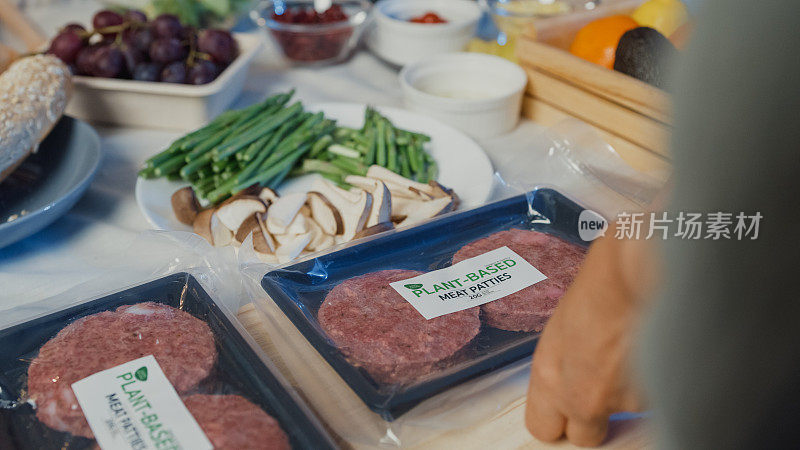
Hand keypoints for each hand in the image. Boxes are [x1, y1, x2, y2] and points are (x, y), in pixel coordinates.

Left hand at [525, 235, 654, 446]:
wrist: (643, 264)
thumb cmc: (603, 281)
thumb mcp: (565, 325)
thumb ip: (565, 364)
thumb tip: (572, 379)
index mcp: (551, 377)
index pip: (543, 429)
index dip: (559, 419)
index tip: (567, 410)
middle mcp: (583, 397)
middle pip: (586, 436)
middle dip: (598, 417)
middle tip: (608, 382)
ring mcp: (625, 401)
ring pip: (629, 411)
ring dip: (635, 389)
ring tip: (637, 345)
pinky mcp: (662, 396)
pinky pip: (660, 397)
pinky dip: (663, 378)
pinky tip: (660, 344)